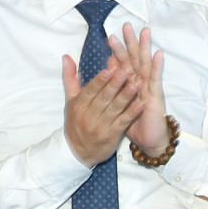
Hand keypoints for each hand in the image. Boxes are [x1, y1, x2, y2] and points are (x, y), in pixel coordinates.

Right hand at [61, 52, 142, 166]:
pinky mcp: (111, 136)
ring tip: (136, 84)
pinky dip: (131, 113)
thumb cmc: (76, 121)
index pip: (90, 90)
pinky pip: (122, 122)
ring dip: (126, 97)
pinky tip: (141, 104)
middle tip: (125, 71)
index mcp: (79, 105)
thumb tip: (66, 57)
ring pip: (114, 109)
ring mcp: (100, 126)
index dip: (100, 80)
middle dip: (114, 85)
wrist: (77, 151)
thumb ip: (70, 78)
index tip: (110, 68)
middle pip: (103, 98)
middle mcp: (88, 115)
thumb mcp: (70, 101)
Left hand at [107, 23, 170, 154]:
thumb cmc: (135, 122)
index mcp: (131, 84)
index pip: (123, 63)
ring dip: (146, 47)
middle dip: (131, 42)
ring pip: (146, 64)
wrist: (149, 140)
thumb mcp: (120, 105)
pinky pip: (156, 79)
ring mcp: (149, 88)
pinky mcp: (156, 96)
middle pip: (135, 59)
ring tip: (144, 31)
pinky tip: (159, 54)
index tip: (110, 36)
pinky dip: (158, 66)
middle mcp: (141, 83)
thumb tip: (108, 68)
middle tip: (126, 25)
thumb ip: (114, 88)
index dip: (117, 50)